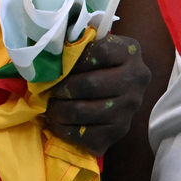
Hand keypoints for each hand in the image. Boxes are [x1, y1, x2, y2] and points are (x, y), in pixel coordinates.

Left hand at [44, 34, 150, 156]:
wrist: (118, 85)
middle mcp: (136, 80)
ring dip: (59, 110)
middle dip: (61, 88)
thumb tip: (44, 54)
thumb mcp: (91, 45)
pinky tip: (55, 123)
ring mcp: (130, 107)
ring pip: (86, 111)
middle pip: (90, 85)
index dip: (72, 59)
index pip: (98, 53)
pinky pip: (88, 135)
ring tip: (48, 107)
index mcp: (128, 52)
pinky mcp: (121, 130)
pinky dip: (65, 130)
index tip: (56, 65)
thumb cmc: (94, 61)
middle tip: (44, 90)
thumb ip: (74, 45)